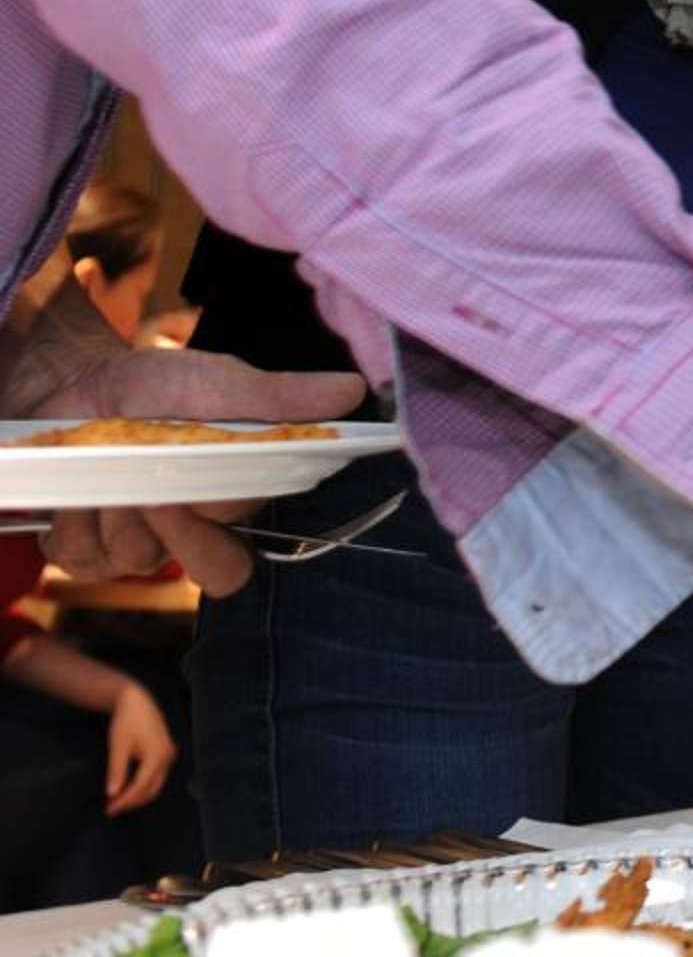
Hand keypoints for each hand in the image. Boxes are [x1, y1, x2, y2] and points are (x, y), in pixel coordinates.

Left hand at [27, 352, 366, 595]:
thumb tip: (355, 390)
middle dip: (180, 531)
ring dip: (119, 508)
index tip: (203, 481)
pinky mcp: (84, 555)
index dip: (227, 515)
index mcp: (236, 498)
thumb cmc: (157, 385)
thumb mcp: (220, 384)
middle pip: (216, 572)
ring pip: (139, 557)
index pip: (257, 536)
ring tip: (108, 462)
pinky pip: (83, 556)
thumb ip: (282, 399)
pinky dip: (77, 517)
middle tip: (155, 492)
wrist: (74, 385)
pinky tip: (79, 484)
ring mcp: (138, 549)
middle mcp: (196, 533)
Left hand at [104, 682, 175, 813]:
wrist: (137, 701)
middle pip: (152, 790)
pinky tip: (127, 788)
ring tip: (117, 801)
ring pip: (155, 785)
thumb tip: (112, 794)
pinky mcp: (165, 753)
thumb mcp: (118, 745)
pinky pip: (155, 776)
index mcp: (157, 755)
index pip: (141, 786)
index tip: (109, 809)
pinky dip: (142, 786)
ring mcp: (168, 755)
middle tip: (111, 809)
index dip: (125, 800)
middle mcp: (167, 757)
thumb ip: (117, 771)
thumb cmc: (127, 721)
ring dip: (137, 795)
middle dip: (132, 802)